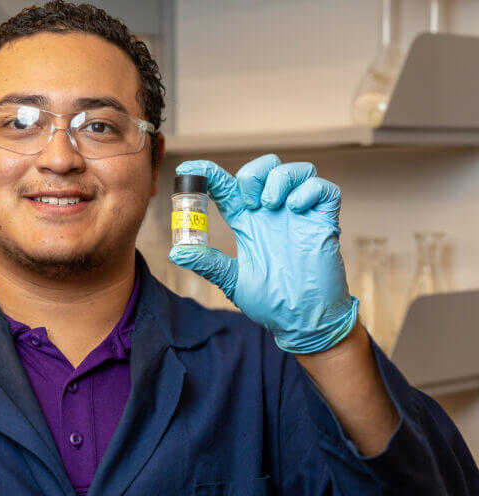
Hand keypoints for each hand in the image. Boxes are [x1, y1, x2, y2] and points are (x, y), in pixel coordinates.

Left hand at [168, 154, 358, 353]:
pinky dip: (308, 190)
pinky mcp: (323, 223)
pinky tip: (295, 209)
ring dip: (279, 178)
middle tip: (249, 201)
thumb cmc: (271, 302)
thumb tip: (176, 253)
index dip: (207, 173)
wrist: (304, 322)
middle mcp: (273, 214)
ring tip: (270, 205)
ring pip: (295, 171)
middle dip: (253, 174)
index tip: (189, 168)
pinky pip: (324, 189)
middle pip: (264, 168)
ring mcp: (300, 216)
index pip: (227, 187)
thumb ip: (208, 262)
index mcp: (248, 224)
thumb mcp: (232, 280)